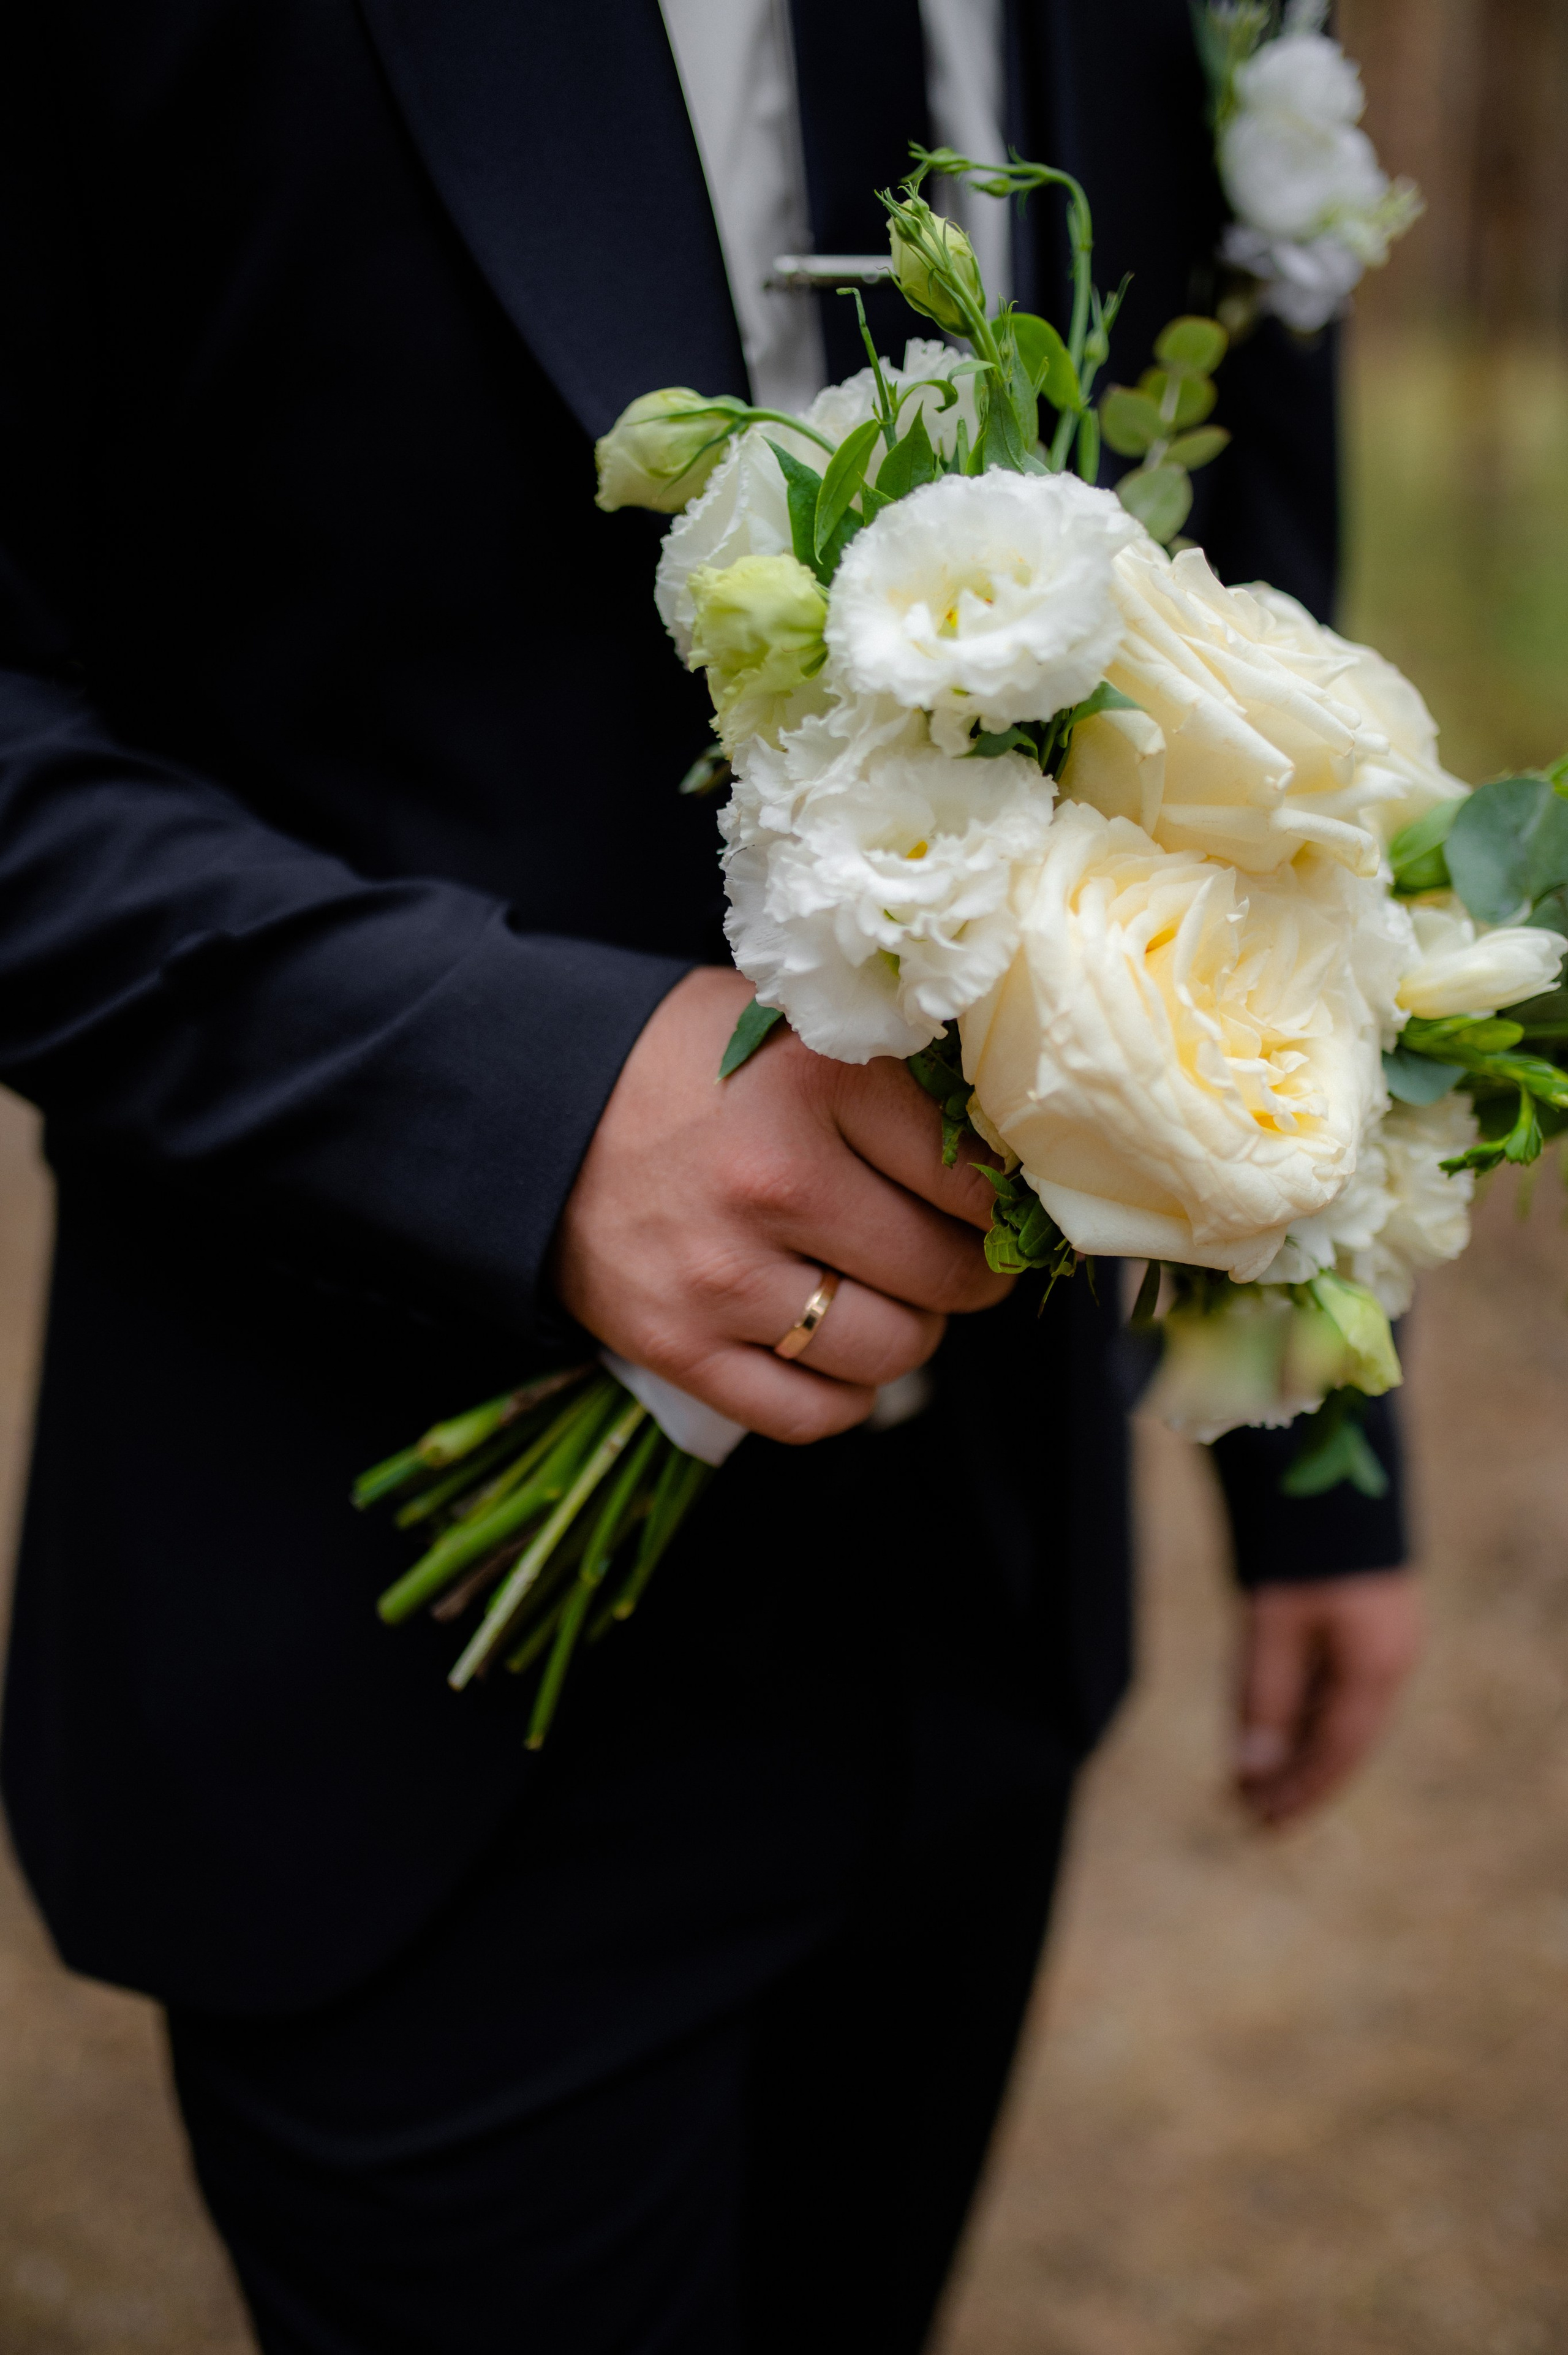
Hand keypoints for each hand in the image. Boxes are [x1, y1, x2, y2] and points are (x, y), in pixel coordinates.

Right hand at [553, 968, 1011, 1443]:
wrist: (529, 1106)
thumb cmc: (682, 1065)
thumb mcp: (794, 1030)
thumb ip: (894, 1081)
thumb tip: (1009, 1154)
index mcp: (820, 1083)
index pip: (974, 1177)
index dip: (1003, 1201)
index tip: (998, 1204)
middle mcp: (776, 1183)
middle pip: (947, 1274)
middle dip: (969, 1273)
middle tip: (955, 1255)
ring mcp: (724, 1275)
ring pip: (893, 1351)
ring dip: (910, 1334)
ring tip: (886, 1296)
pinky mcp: (679, 1346)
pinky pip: (812, 1413)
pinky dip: (844, 1395)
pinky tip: (835, 1352)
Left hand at [1234, 1571, 1422, 1825]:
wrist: (1334, 1479)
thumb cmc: (1300, 1547)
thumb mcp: (1273, 1626)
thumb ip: (1264, 1698)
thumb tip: (1252, 1771)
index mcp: (1376, 1669)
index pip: (1337, 1751)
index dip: (1300, 1791)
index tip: (1262, 1823)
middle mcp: (1390, 1662)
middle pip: (1342, 1740)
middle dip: (1298, 1781)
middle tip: (1253, 1819)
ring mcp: (1386, 1640)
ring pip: (1339, 1714)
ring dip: (1298, 1750)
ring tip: (1254, 1783)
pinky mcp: (1370, 1621)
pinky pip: (1339, 1685)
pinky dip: (1306, 1714)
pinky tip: (1276, 1731)